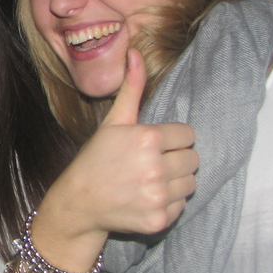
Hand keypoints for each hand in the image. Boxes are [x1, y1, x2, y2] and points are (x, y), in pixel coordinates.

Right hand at [44, 50, 197, 250]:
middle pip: (193, 159)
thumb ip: (132, 88)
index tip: (152, 146)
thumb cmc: (96, 158)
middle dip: (176, 160)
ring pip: (191, 183)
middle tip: (151, 164)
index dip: (171, 139)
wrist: (79, 202)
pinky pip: (181, 206)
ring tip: (150, 181)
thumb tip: (136, 53)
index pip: (188, 134)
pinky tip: (146, 199)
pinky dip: (168, 204)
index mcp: (148, 138)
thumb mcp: (114, 122)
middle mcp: (155, 167)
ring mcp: (158, 195)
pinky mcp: (159, 219)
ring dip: (176, 182)